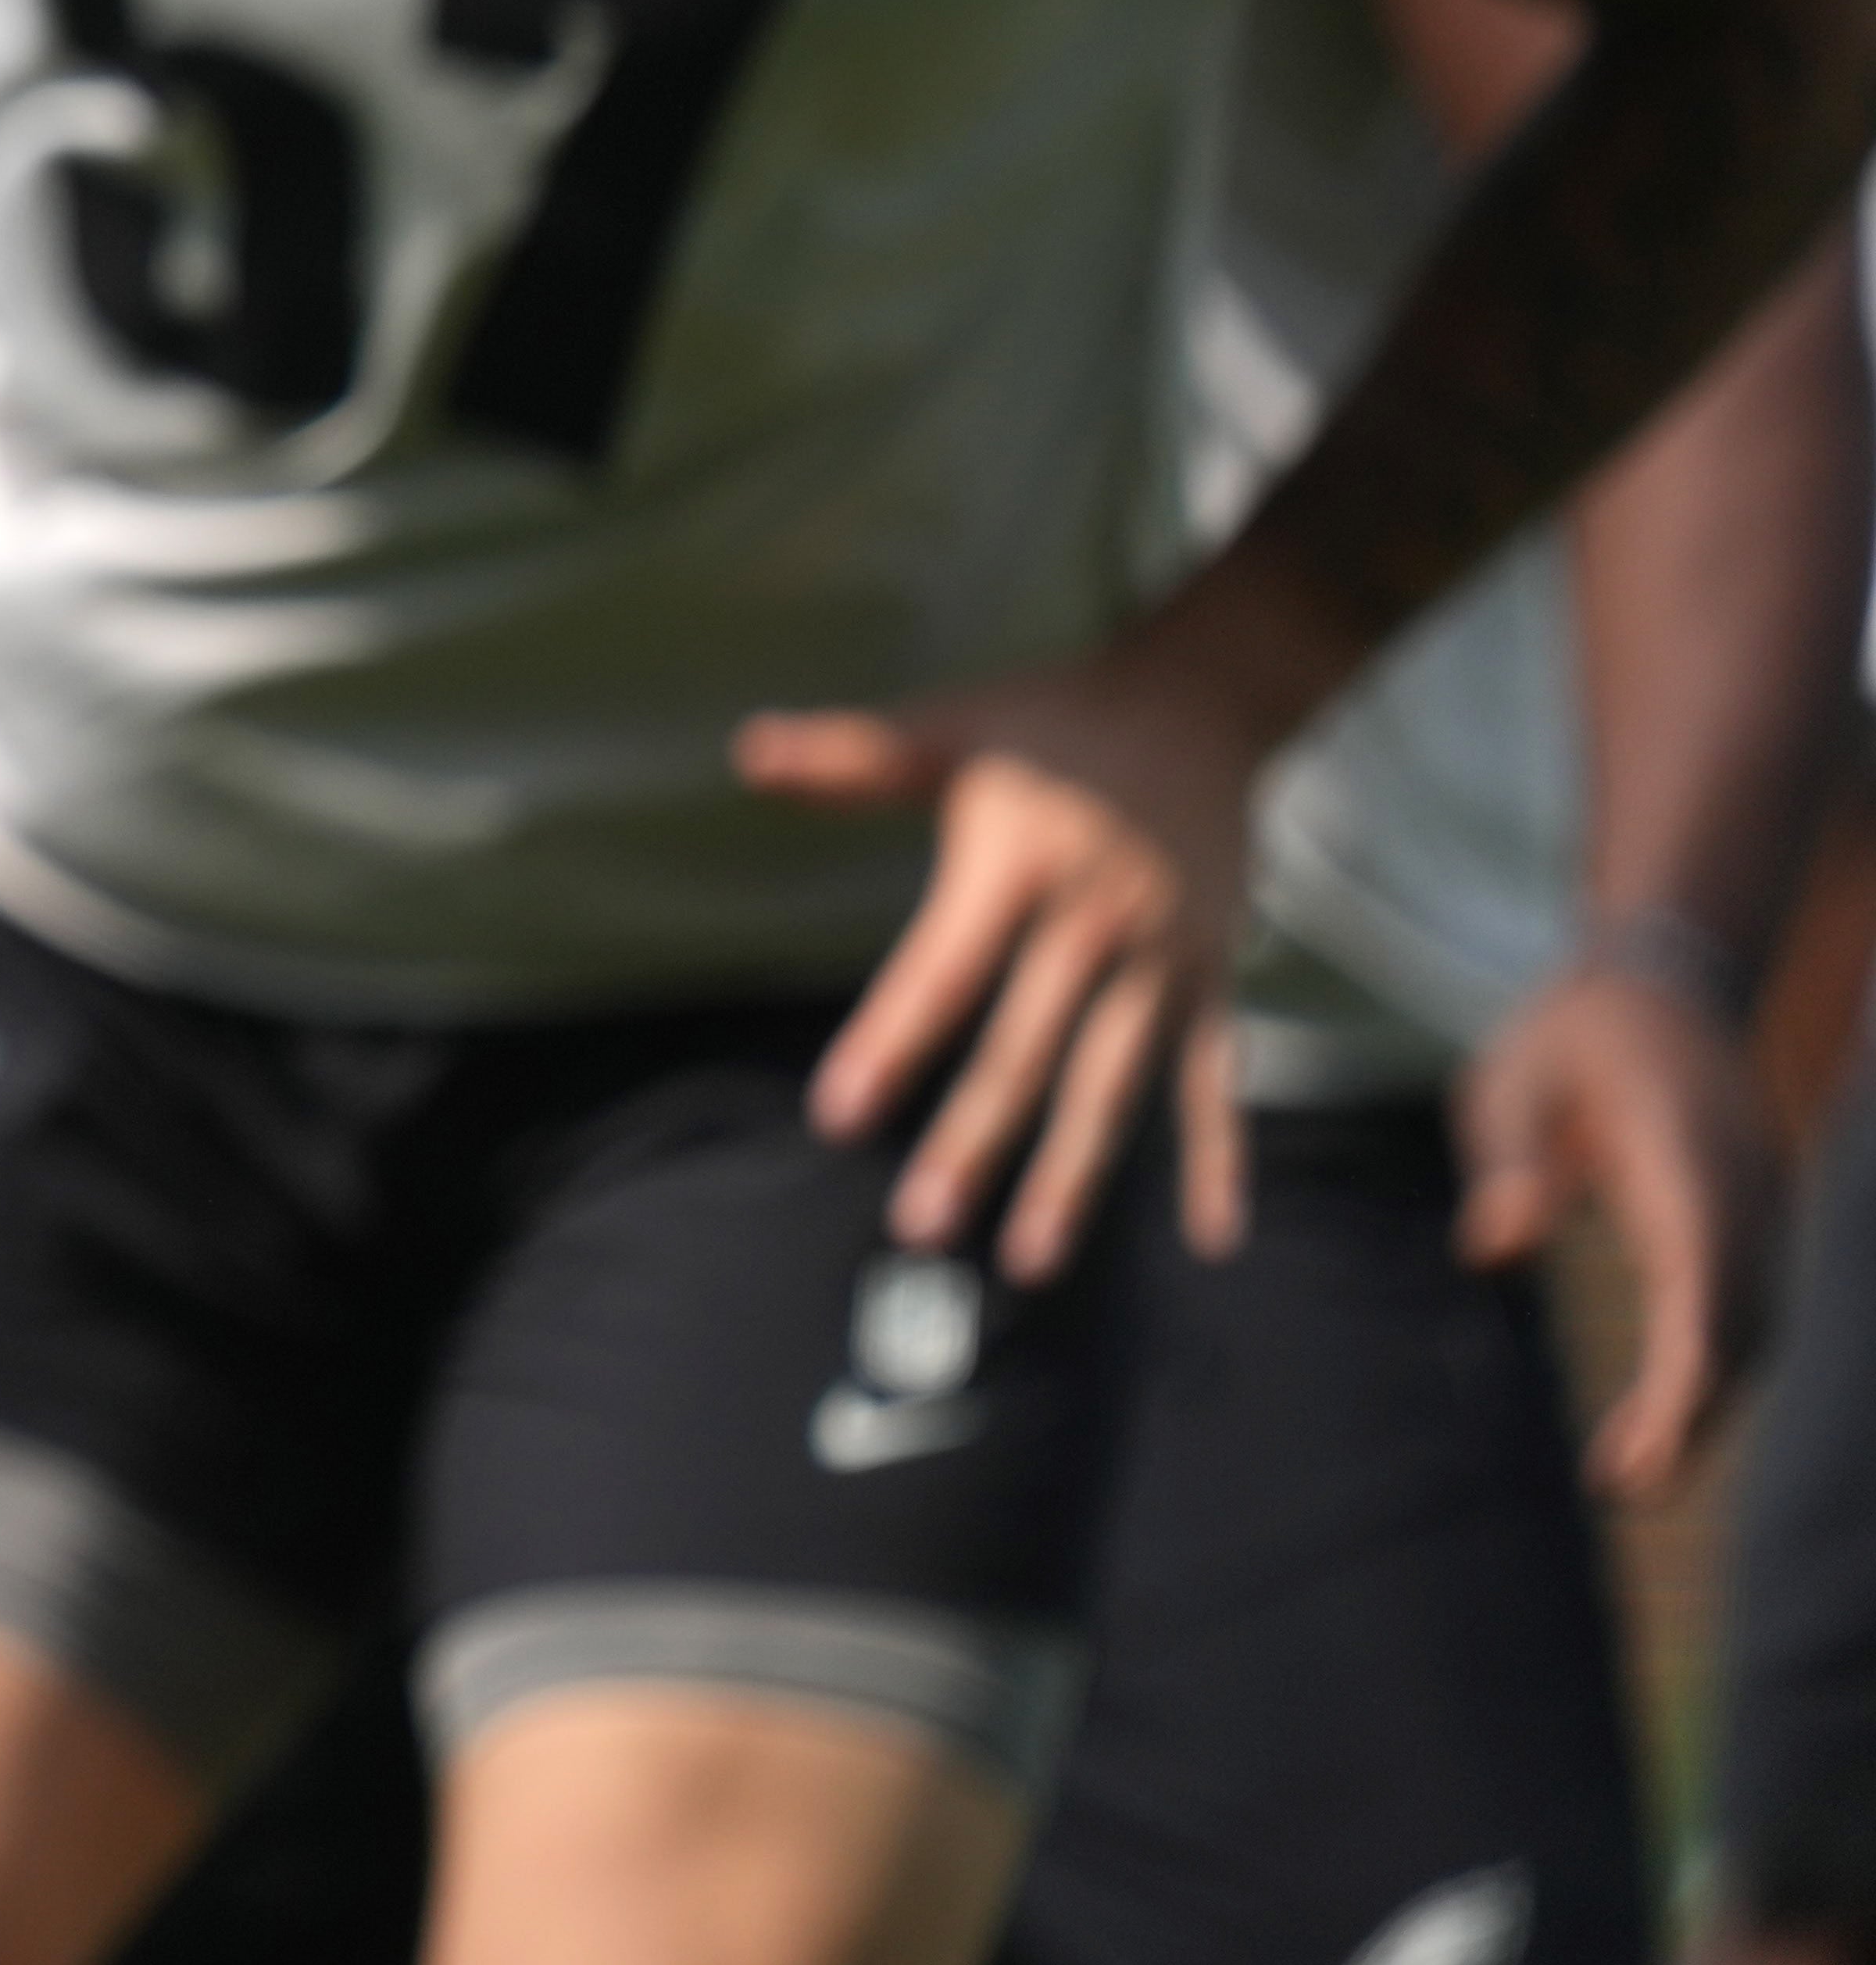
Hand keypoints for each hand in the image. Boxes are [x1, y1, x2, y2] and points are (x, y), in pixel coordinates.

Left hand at [742, 643, 1264, 1274]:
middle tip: (918, 1226)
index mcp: (1018, 870)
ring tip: (1027, 1259)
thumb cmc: (1054, 724)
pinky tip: (1210, 1237)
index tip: (838, 1115)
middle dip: (973, 1143)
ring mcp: (1164, 962)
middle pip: (1027, 1052)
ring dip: (1073, 1176)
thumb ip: (853, 757)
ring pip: (1114, 1086)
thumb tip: (746, 752)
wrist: (1200, 704)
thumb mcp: (954, 729)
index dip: (890, 1043)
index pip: (942, 972)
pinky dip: (1218, 1157)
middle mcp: (1094, 927)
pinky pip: (1217, 1081)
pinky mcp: (1214, 979)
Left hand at [1458, 952, 1781, 1495]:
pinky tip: (1659, 1425)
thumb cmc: (1572, 1036)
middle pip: (1740, 1315)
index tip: (1655, 1433)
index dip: (1688, 1360)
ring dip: (1705, 1404)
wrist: (1665, 988)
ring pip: (1753, 1325)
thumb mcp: (1513, 1072)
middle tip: (1626, 1485)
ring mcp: (1762, 1208)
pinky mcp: (1754, 1227)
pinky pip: (1745, 1312)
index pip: (1704, 1270)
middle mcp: (1743, 1187)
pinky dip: (1711, 1372)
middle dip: (1695, 1409)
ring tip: (1631, 1476)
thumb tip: (1493, 1243)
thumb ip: (1509, 1152)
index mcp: (1686, 1148)